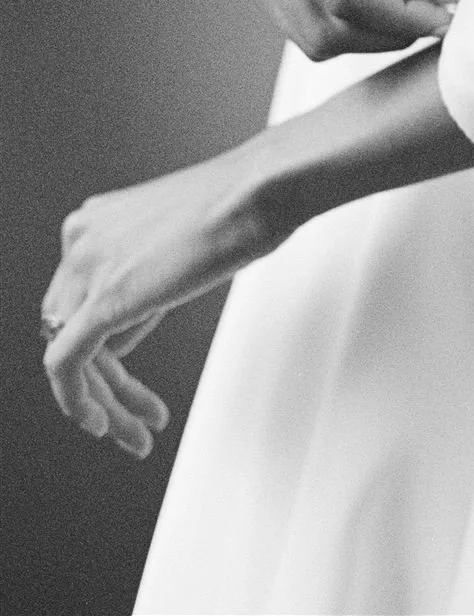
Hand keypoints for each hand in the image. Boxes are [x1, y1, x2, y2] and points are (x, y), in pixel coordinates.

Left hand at [42, 146, 280, 456]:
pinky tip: (103, 425)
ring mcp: (88, 265)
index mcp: (96, 220)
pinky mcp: (104, 300)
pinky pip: (66, 365)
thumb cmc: (243, 203)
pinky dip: (79, 402)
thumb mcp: (178, 248)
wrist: (262, 187)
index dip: (106, 348)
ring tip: (135, 431)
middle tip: (131, 414)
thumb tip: (125, 329)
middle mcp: (81, 238)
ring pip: (69, 353)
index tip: (131, 380)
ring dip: (102, 401)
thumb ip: (141, 285)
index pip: (79, 300)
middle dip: (103, 380)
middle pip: (70, 329)